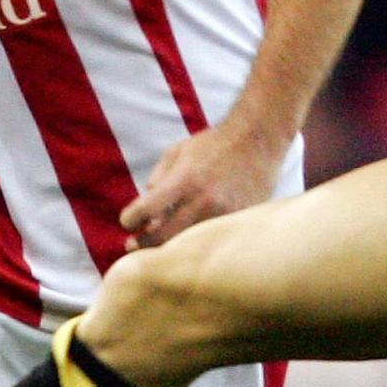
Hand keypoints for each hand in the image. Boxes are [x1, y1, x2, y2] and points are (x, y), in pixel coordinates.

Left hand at [118, 121, 289, 249]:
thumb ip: (158, 179)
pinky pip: (211, 240)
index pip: (146, 210)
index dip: (130, 219)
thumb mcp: (178, 151)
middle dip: (142, 243)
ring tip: (157, 245)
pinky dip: (196, 242)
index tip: (127, 222)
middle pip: (164, 236)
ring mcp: (224, 215)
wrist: (259, 140)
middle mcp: (204, 200)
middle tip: (132, 244)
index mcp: (185, 180)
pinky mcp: (239, 222)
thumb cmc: (214, 144)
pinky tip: (188, 239)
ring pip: (188, 244)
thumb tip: (147, 211)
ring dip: (169, 246)